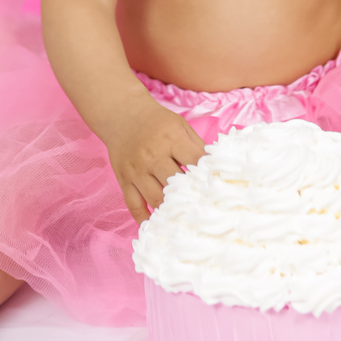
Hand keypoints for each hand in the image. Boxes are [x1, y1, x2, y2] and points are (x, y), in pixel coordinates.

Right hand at [105, 96, 205, 224]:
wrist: (122, 114)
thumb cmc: (157, 122)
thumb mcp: (180, 125)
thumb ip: (197, 146)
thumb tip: (215, 169)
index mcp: (171, 139)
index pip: (194, 162)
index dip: (207, 177)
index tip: (217, 190)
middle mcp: (152, 155)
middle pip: (174, 185)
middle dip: (189, 198)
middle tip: (203, 211)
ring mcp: (136, 170)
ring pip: (155, 199)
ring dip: (170, 211)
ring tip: (184, 221)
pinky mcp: (124, 180)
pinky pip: (134, 206)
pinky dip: (145, 220)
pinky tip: (157, 226)